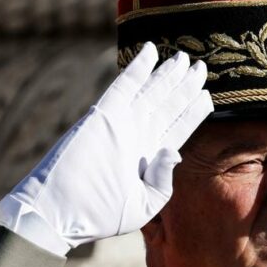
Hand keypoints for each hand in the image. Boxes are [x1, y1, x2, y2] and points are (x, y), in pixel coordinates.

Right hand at [0, 42, 212, 253]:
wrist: (60, 211)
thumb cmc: (99, 216)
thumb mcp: (144, 205)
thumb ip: (163, 182)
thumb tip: (174, 151)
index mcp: (148, 159)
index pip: (177, 128)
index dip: (192, 112)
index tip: (206, 96)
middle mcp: (137, 137)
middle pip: (168, 105)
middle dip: (184, 86)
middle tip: (201, 66)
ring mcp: (122, 124)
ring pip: (151, 92)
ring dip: (168, 74)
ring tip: (186, 58)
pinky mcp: (105, 114)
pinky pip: (125, 84)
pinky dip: (138, 67)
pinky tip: (152, 50)